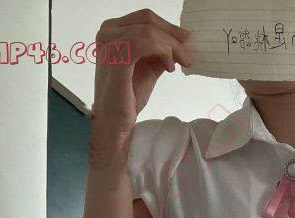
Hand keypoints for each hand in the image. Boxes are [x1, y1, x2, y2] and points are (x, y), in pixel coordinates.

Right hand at [93, 10, 192, 125]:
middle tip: (187, 54)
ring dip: (170, 47)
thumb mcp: (148, 67)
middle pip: (147, 21)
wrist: (115, 122)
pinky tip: (169, 67)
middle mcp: (107, 33)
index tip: (185, 40)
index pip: (144, 18)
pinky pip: (145, 44)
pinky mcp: (116, 58)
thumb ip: (159, 51)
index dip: (168, 26)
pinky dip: (163, 52)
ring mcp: (110, 44)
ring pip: (149, 32)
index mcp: (112, 31)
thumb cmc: (127, 97)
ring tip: (180, 64)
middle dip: (172, 36)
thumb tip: (180, 42)